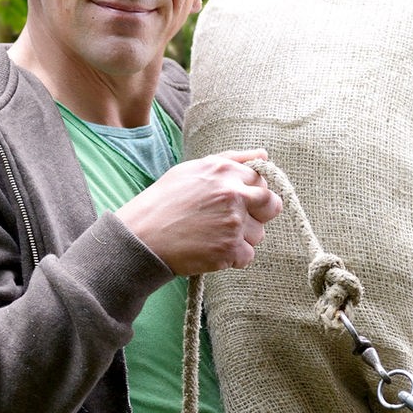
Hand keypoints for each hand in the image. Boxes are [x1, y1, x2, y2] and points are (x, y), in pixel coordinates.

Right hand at [114, 149, 282, 274]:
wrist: (140, 238)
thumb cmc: (162, 203)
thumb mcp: (192, 170)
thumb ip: (231, 160)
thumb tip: (263, 154)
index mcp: (224, 170)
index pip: (261, 179)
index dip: (251, 193)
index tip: (235, 202)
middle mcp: (233, 193)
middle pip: (271, 205)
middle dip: (259, 215)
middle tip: (234, 222)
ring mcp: (233, 222)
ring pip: (258, 234)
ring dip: (242, 239)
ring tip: (212, 237)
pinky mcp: (229, 249)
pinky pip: (247, 256)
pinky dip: (233, 258)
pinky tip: (210, 251)